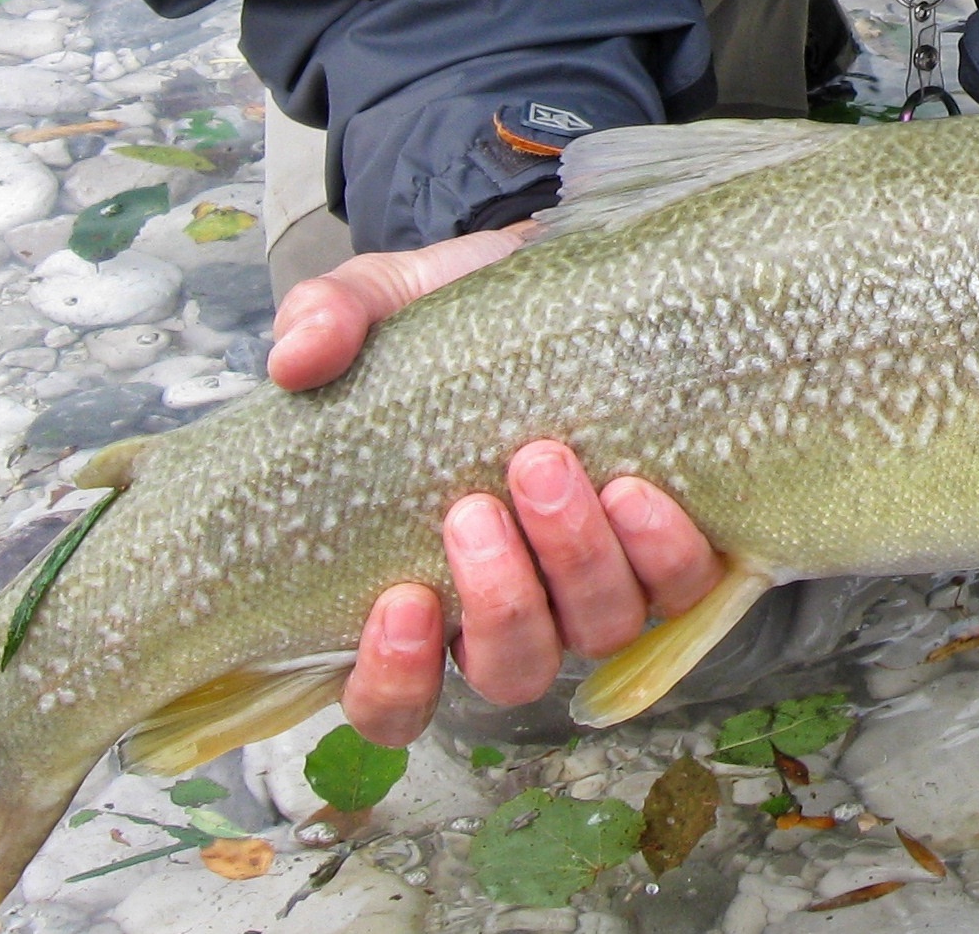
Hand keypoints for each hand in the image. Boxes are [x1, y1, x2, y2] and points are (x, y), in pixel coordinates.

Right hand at [269, 229, 719, 743]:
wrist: (554, 279)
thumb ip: (326, 320)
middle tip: (477, 509)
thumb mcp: (379, 304)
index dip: (397, 678)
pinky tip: (638, 491)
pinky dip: (663, 550)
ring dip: (576, 565)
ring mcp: (595, 582)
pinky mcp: (669, 542)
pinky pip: (684, 588)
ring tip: (549, 469)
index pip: (395, 698)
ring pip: (596, 631)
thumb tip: (294, 356)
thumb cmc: (453, 321)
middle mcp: (512, 607)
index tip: (401, 600)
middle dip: (500, 602)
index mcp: (420, 586)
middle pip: (511, 670)